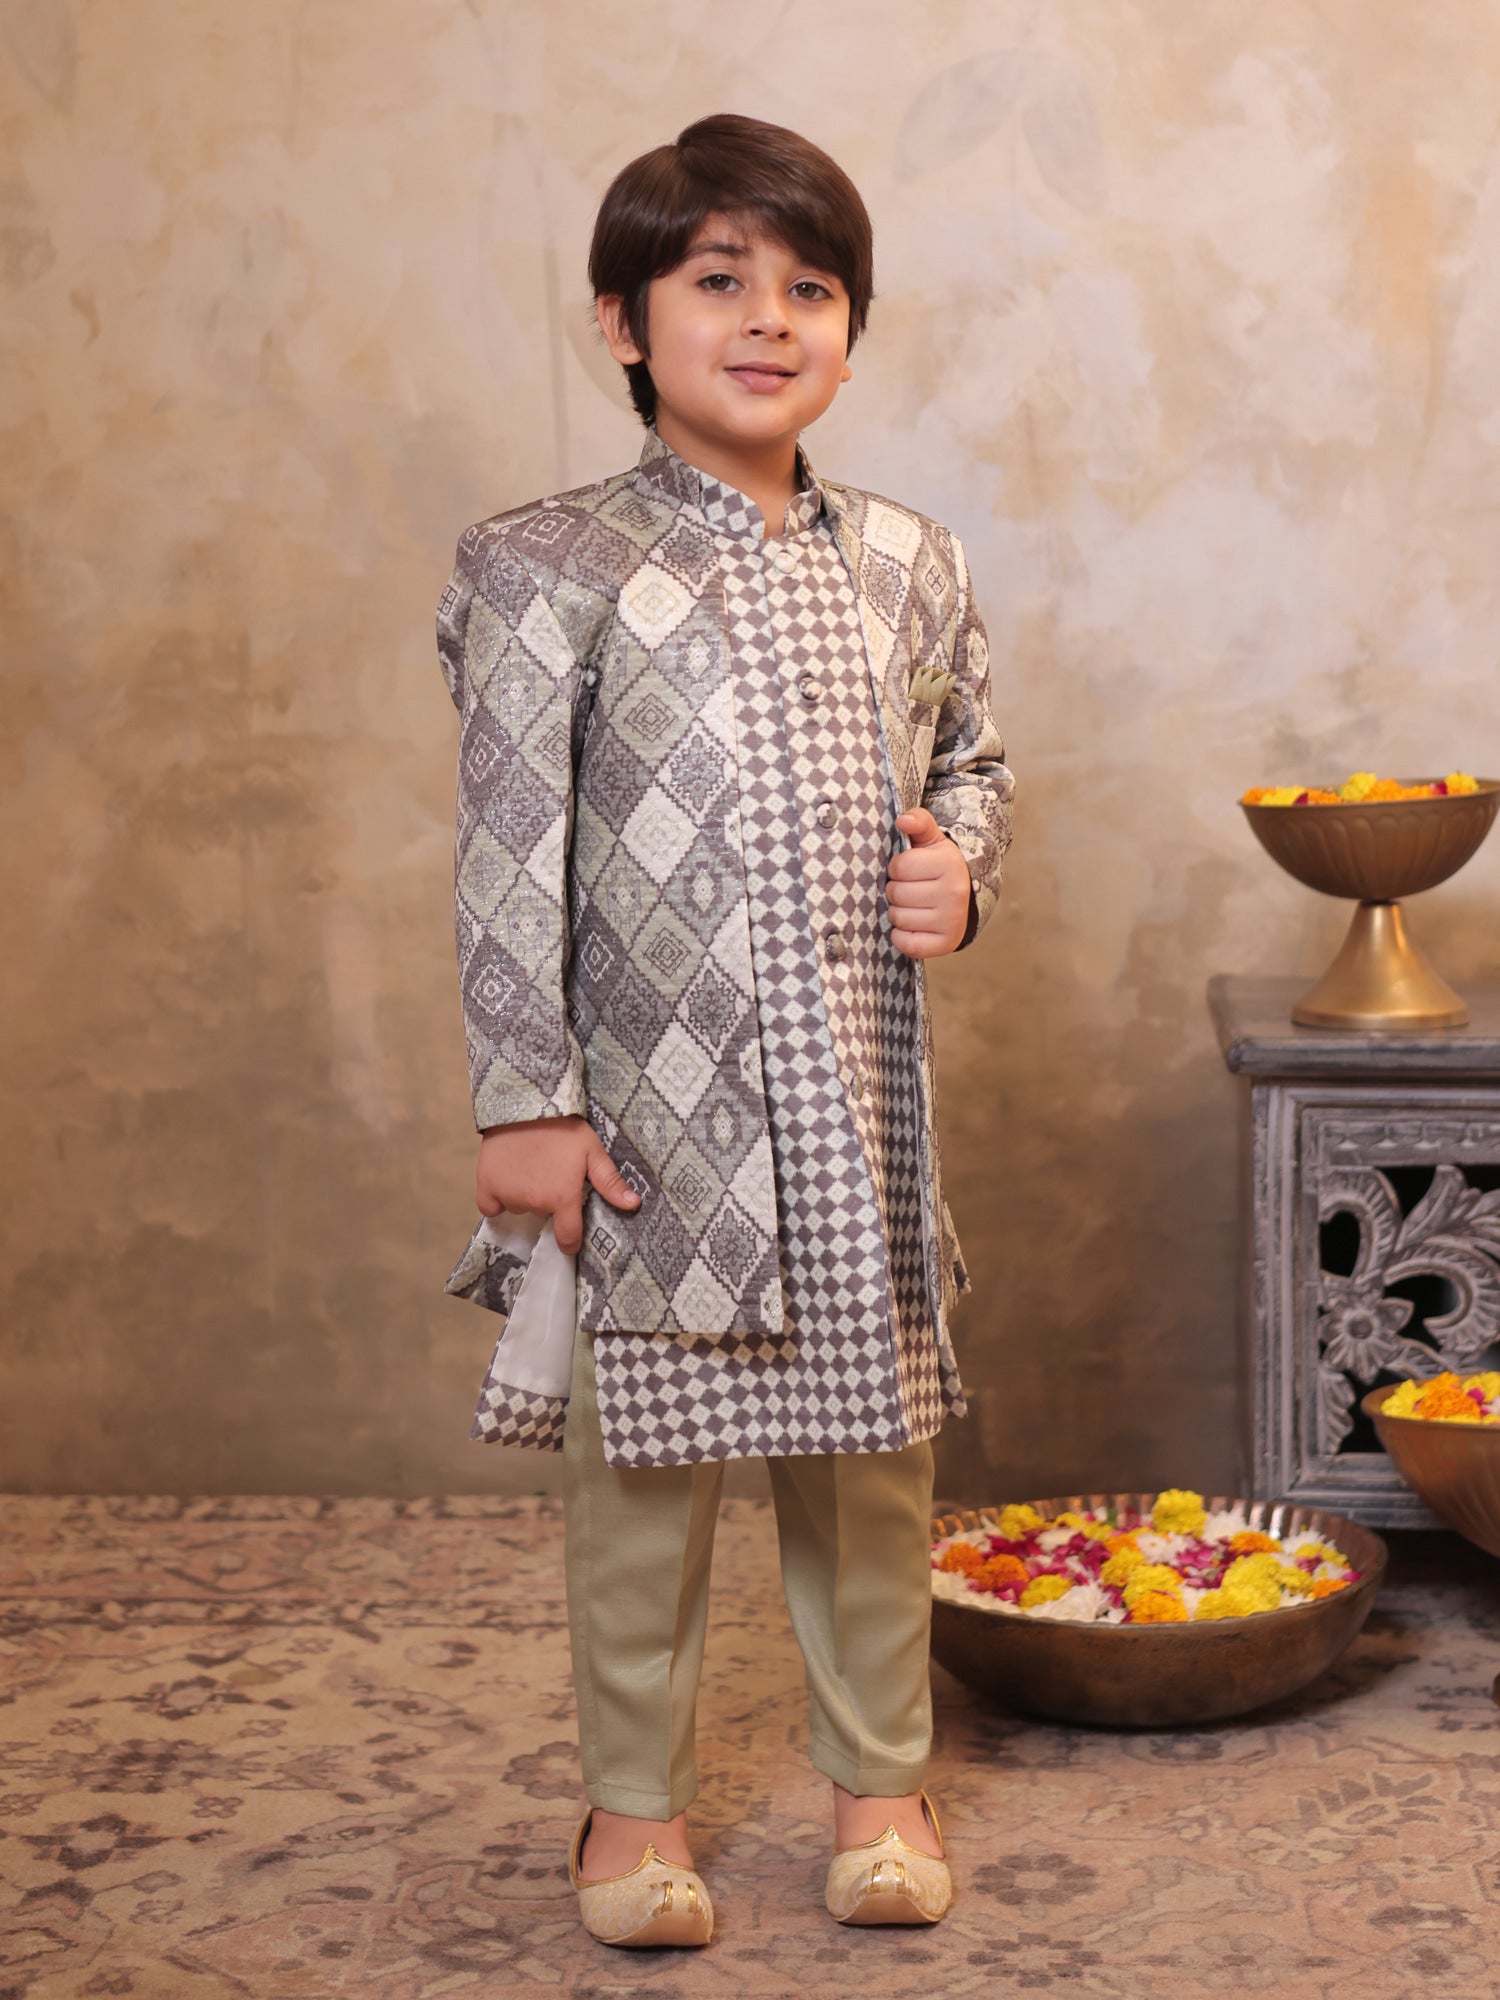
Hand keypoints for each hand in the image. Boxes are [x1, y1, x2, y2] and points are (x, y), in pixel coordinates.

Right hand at [476, 1115, 640, 1255]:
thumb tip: (634, 1205)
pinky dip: (497, 1198)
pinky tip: (506, 1178)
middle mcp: (534, 1203)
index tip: (571, 1237)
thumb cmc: (563, 1127)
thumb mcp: (592, 1150)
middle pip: (543, 1215)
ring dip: (524, 1195)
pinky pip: (491, 1206)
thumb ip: (610, 1182)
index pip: (567, 1238)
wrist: (526, 1103)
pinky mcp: (486, 1186)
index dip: (570, 1241)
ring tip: (530, 1166)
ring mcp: (508, 1195)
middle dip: (548, 1201)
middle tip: (551, 1173)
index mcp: (562, 1198)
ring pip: (519, 1206)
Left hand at [886, 808, 971, 957]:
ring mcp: (952, 920)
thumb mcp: (931, 840)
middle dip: (896, 890)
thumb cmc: (938, 868)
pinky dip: (902, 937)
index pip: (898, 866)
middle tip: (911, 889)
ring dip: (898, 913)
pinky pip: (906, 943)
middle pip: (896, 893)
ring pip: (898, 918)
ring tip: (913, 906)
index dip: (897, 868)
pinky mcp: (946, 944)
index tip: (910, 870)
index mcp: (949, 863)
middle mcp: (954, 893)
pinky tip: (913, 925)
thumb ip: (918, 821)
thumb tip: (903, 820)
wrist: (964, 898)